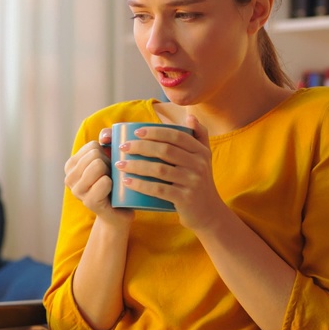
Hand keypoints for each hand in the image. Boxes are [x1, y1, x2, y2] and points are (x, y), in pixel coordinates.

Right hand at [64, 128, 131, 224]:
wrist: (119, 212)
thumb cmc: (115, 183)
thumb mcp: (110, 159)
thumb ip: (107, 141)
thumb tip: (105, 137)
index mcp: (71, 165)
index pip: (93, 146)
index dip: (106, 154)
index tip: (107, 167)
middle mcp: (69, 177)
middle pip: (95, 155)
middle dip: (109, 163)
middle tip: (111, 177)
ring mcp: (77, 191)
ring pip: (98, 165)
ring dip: (111, 173)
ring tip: (111, 183)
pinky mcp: (88, 202)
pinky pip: (104, 182)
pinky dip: (112, 184)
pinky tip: (112, 192)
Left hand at [115, 115, 225, 230]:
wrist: (208, 213)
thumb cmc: (200, 182)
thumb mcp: (204, 158)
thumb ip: (200, 135)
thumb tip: (189, 117)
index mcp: (200, 151)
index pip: (176, 136)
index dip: (155, 132)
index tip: (136, 132)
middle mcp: (198, 164)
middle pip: (165, 150)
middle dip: (140, 147)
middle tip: (123, 147)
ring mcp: (192, 182)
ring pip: (159, 170)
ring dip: (136, 166)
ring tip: (119, 164)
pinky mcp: (184, 199)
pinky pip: (158, 190)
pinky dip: (141, 185)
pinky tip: (127, 181)